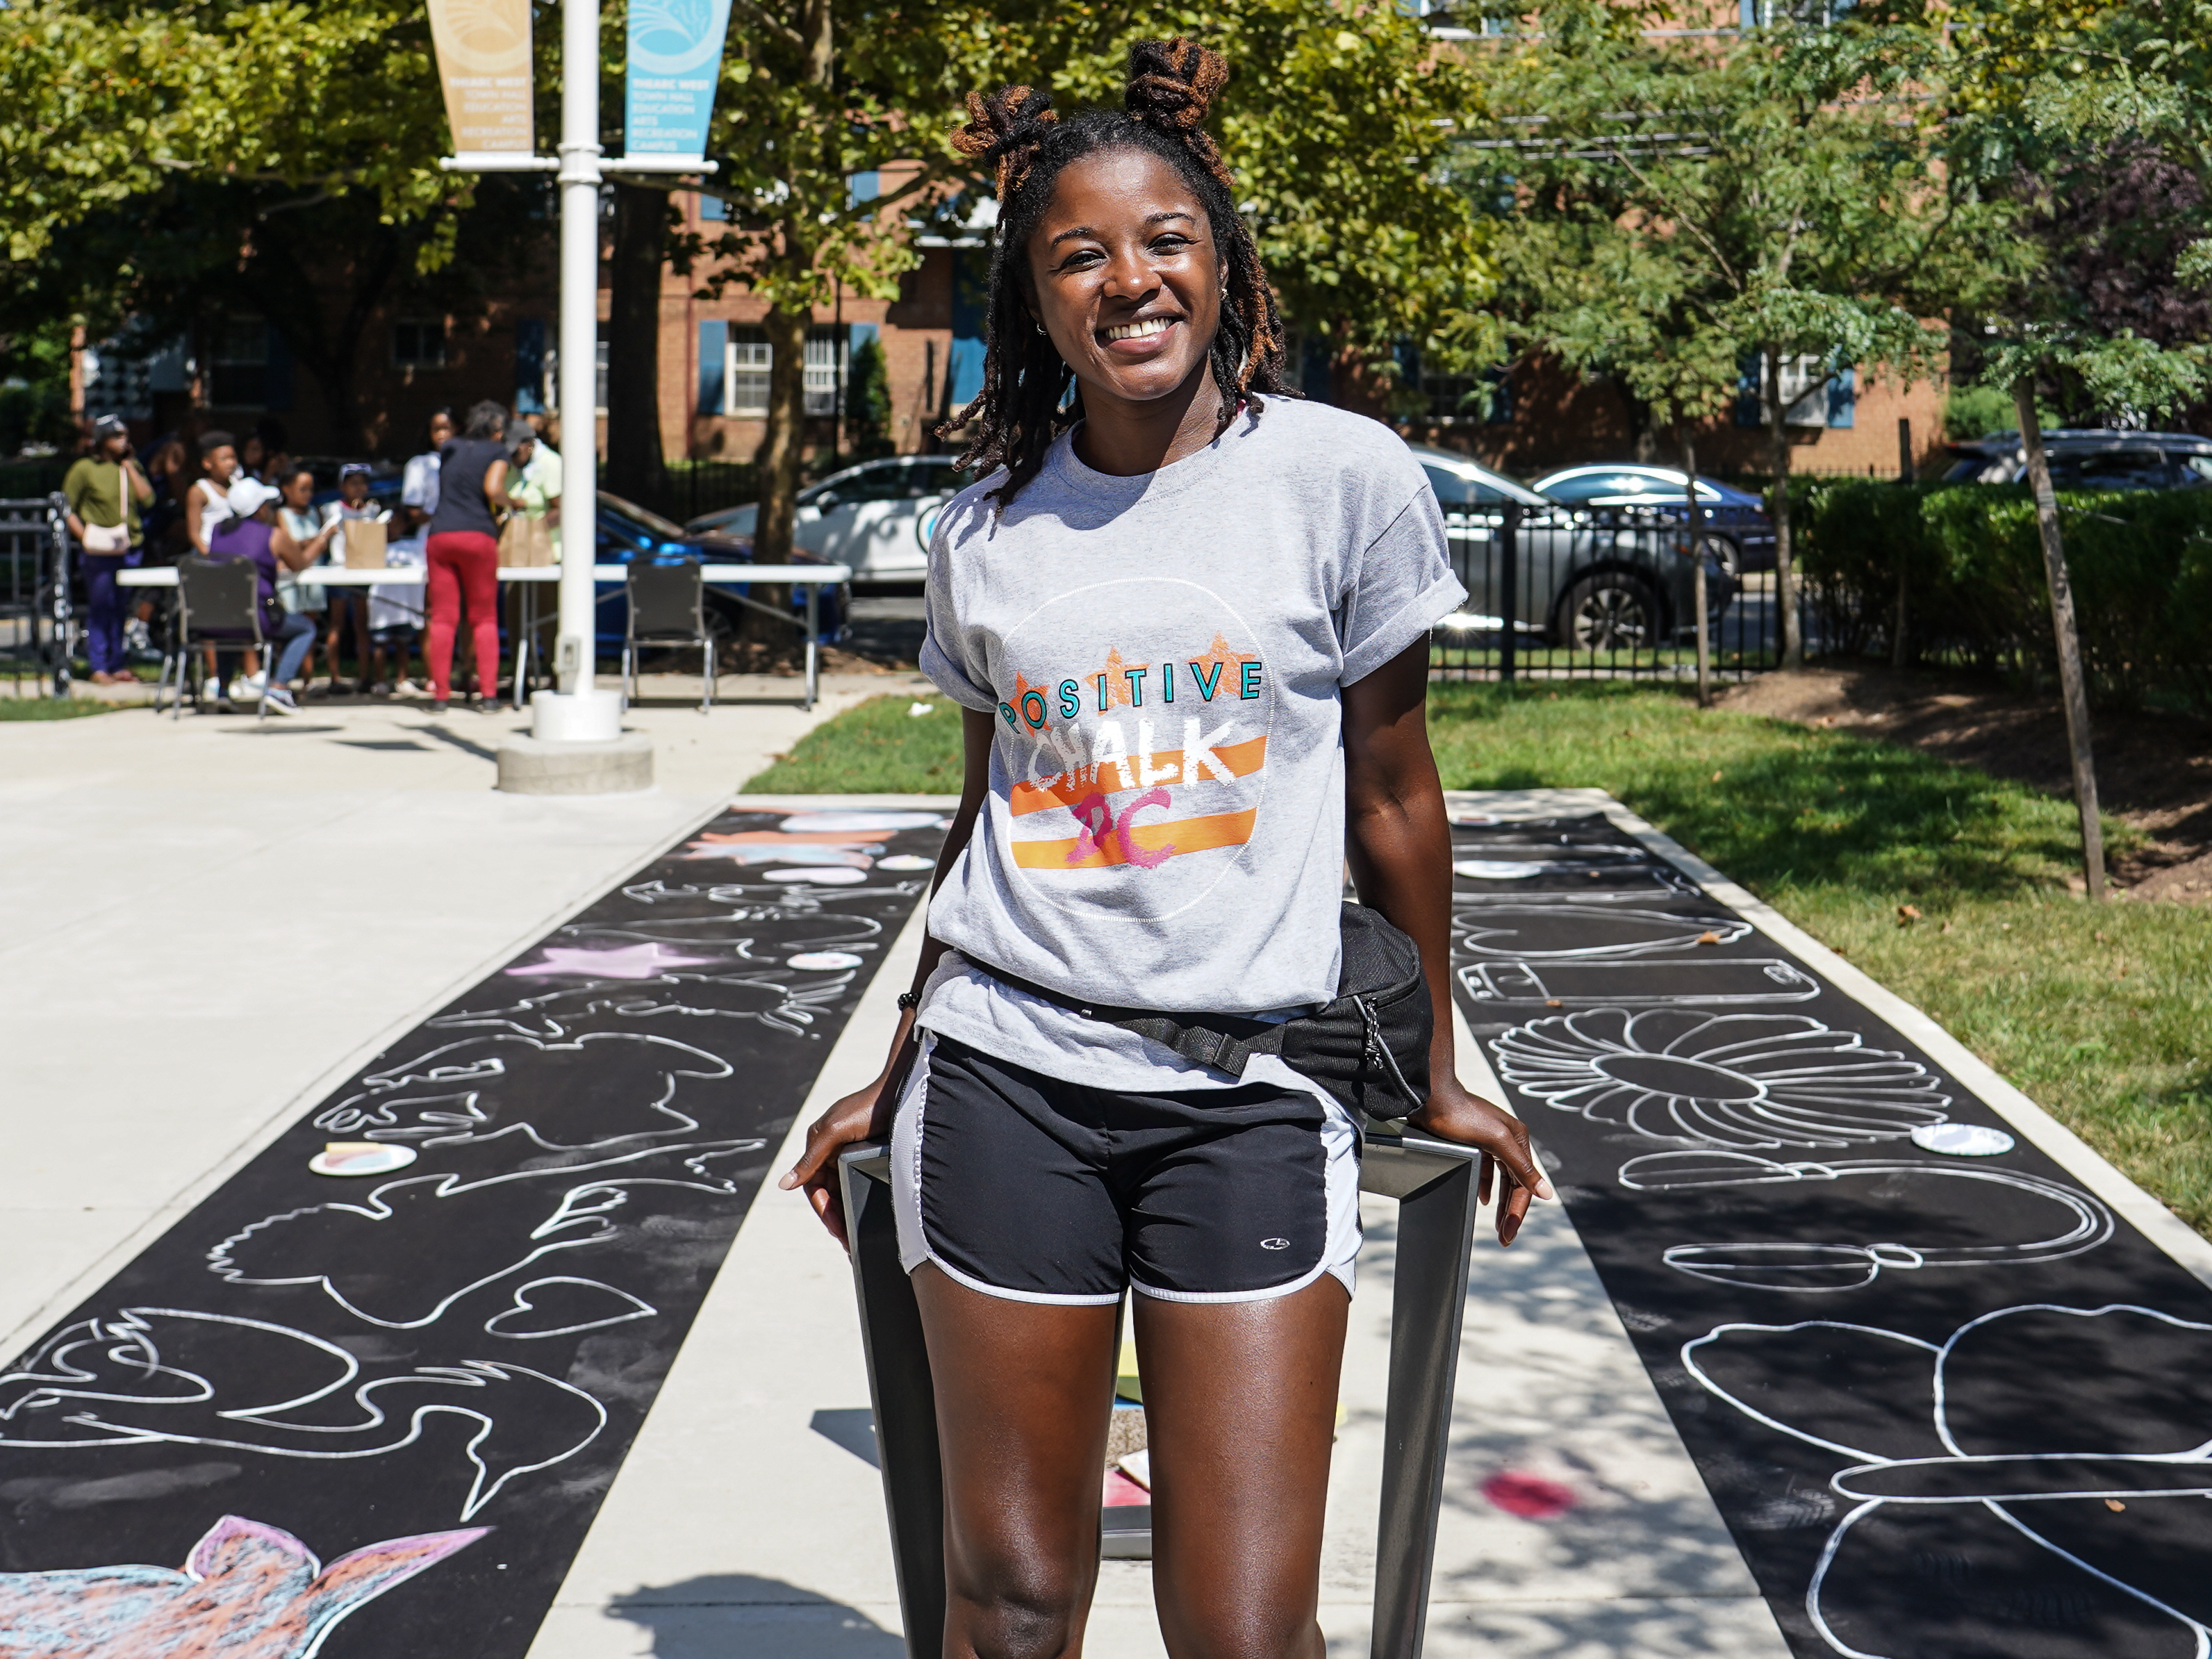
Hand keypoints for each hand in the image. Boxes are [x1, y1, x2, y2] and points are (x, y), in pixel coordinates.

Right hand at [777, 1063, 902, 1248]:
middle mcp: (830, 1149)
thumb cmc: (868, 1107)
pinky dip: (860, 1198)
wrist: (902, 1092)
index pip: (813, 1185)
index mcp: (818, 1143)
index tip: (836, 1228)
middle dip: (835, 1214)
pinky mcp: (867, 1154)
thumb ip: (810, 1158)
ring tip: (855, 1233)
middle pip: (828, 1191)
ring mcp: (849, 1152)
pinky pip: (859, 1182)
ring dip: (847, 1210)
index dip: (823, 1208)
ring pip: (843, 1189)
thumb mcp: (835, 1132)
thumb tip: (784, 1184)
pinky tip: (867, 1213)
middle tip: (847, 1238)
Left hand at [1407, 1080, 1554, 1246]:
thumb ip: (1521, 1168)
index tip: (1508, 1234)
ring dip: (1500, 1202)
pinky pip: (1487, 1169)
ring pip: (1502, 1179)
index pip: (1524, 1184)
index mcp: (1518, 1139)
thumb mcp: (1495, 1142)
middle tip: (1505, 1237)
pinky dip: (1486, 1185)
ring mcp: (1491, 1141)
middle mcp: (1509, 1140)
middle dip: (1510, 1211)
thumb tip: (1546, 1193)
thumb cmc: (1461, 1115)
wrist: (1431, 1096)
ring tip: (1497, 1224)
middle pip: (1515, 1183)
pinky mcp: (1474, 1141)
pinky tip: (1482, 1198)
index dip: (1517, 1212)